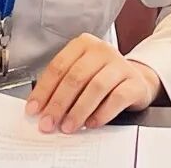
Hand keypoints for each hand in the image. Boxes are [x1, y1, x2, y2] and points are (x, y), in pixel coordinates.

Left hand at [25, 33, 161, 133]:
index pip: (58, 66)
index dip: (44, 89)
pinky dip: (101, 113)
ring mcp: (119, 64)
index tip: (34, 109)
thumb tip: (41, 108)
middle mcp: (101, 50)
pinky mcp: (134, 82)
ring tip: (68, 127)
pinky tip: (91, 124)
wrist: (136, 79)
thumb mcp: (81, 73)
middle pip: (75, 77)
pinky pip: (116, 98)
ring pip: (95, 87)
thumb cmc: (101, 76)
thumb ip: (63, 85)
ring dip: (78, 110)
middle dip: (59, 103)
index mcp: (83, 44)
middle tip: (49, 122)